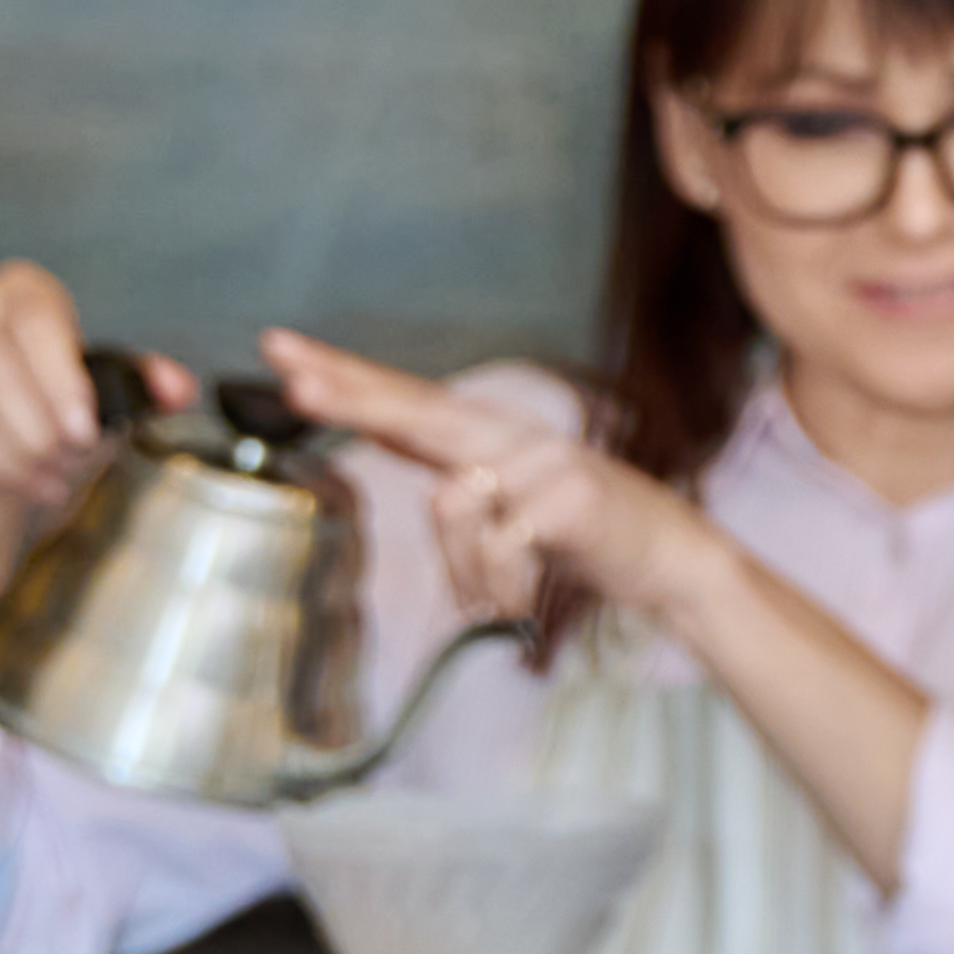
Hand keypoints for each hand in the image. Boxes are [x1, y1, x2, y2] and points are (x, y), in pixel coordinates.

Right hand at [0, 264, 166, 523]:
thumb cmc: (49, 423)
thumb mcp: (107, 404)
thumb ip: (146, 389)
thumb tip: (176, 387)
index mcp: (23, 293)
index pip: (36, 318)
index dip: (58, 379)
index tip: (81, 430)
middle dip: (34, 431)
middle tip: (60, 465)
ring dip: (3, 457)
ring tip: (35, 480)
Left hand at [262, 334, 710, 635]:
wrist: (673, 558)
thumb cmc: (584, 534)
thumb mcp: (509, 504)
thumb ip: (452, 475)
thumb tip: (386, 447)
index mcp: (490, 438)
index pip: (406, 400)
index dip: (344, 375)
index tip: (280, 350)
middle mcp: (512, 437)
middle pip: (419, 410)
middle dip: (352, 396)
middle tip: (295, 382)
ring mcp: (544, 463)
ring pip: (452, 503)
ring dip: (463, 570)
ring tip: (495, 603)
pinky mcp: (571, 498)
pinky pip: (499, 544)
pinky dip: (501, 584)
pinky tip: (522, 603)